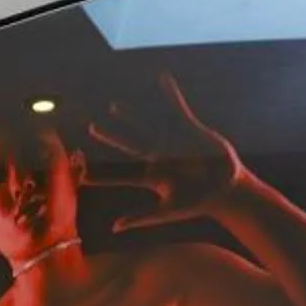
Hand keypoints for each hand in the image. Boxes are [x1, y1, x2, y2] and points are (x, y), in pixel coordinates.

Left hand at [86, 73, 249, 234]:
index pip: (121, 175)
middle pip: (128, 145)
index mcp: (151, 177)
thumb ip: (141, 218)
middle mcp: (157, 157)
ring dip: (131, 115)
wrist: (225, 189)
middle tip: (92, 128)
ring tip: (114, 106)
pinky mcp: (189, 130)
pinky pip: (178, 109)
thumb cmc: (197, 203)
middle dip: (111, 138)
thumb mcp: (167, 212)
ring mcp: (171, 142)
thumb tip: (114, 227)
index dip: (102, 175)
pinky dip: (171, 94)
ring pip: (147, 125)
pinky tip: (163, 78)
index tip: (81, 174)